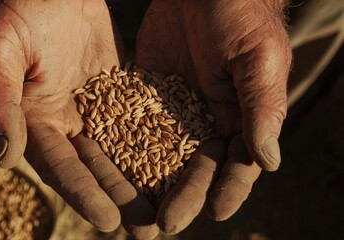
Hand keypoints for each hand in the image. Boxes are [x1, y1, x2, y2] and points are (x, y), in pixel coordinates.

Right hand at [0, 0, 157, 237]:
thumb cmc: (15, 9)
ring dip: (142, 179)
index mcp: (33, 120)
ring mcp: (93, 107)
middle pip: (94, 167)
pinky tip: (178, 162)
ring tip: (166, 208)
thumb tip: (5, 158)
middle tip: (146, 228)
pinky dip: (155, 140)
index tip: (107, 221)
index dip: (82, 193)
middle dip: (120, 198)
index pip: (60, 165)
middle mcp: (63, 121)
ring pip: (120, 150)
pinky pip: (137, 119)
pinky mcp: (117, 90)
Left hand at [136, 0, 291, 233]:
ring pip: (160, 157)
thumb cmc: (240, 19)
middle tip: (162, 225)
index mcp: (239, 120)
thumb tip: (269, 162)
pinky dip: (121, 150)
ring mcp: (173, 114)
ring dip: (147, 186)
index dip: (227, 190)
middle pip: (193, 170)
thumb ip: (261, 109)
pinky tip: (107, 170)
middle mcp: (205, 124)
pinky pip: (132, 128)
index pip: (235, 165)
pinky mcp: (145, 99)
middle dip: (181, 198)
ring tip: (131, 215)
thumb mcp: (257, 61)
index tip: (213, 213)